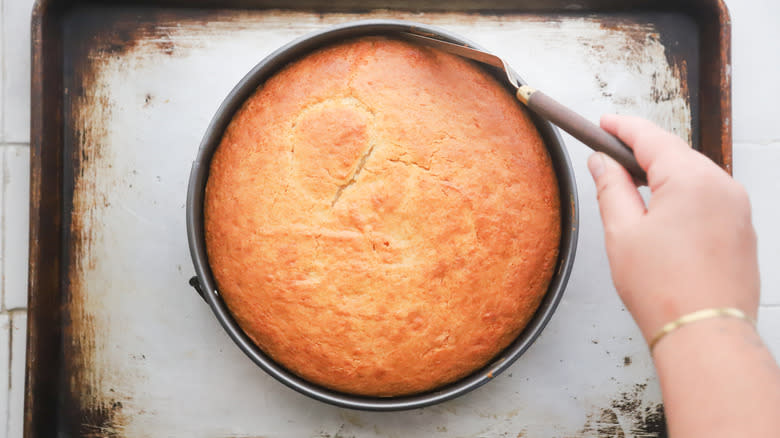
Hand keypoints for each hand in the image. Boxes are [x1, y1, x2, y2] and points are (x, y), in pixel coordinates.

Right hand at [588, 114, 758, 341]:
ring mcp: (738, 208)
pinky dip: (683, 197)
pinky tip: (663, 216)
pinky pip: (709, 198)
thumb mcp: (622, 232)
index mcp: (691, 179)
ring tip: (632, 191)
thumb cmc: (664, 289)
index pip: (651, 137)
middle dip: (642, 153)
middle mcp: (723, 186)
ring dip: (663, 176)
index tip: (603, 123)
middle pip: (675, 154)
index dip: (622, 128)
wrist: (704, 333)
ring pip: (693, 176)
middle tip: (610, 157)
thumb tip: (601, 163)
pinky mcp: (742, 229)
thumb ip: (610, 188)